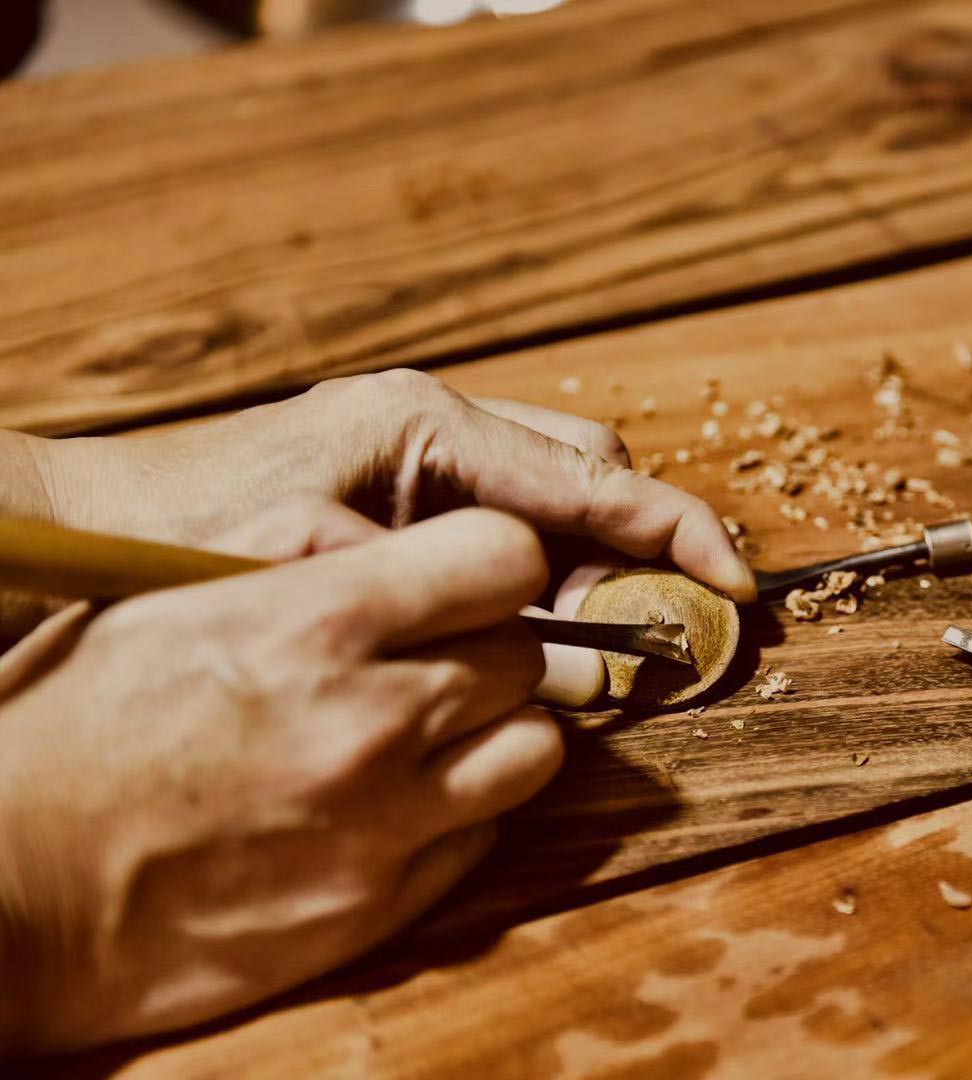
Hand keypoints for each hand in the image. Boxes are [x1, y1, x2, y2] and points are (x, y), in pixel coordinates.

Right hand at [0, 501, 576, 1052]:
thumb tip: (399, 542)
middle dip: (488, 648)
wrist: (4, 886)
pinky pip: (484, 836)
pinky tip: (393, 804)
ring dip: (496, 734)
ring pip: (536, 750)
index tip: (471, 579)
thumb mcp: (165, 587)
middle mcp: (370, 720)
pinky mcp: (379, 906)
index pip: (507, 559)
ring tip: (429, 735)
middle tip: (433, 661)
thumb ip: (299, 541)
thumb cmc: (70, 721)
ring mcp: (383, 822)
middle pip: (526, 656)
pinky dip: (459, 814)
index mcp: (314, 622)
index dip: (496, 563)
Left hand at [36, 368, 754, 601]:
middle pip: (593, 475)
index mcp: (428, 429)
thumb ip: (454, 603)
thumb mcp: (321, 576)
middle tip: (632, 641)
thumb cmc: (187, 546)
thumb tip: (575, 652)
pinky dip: (544, 564)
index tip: (737, 586)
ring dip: (591, 562)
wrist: (89, 529)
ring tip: (578, 640)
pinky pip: (518, 513)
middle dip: (635, 554)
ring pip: (563, 493)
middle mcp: (440, 424)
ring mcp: (429, 447)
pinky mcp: (413, 478)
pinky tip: (521, 621)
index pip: (594, 479)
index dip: (678, 535)